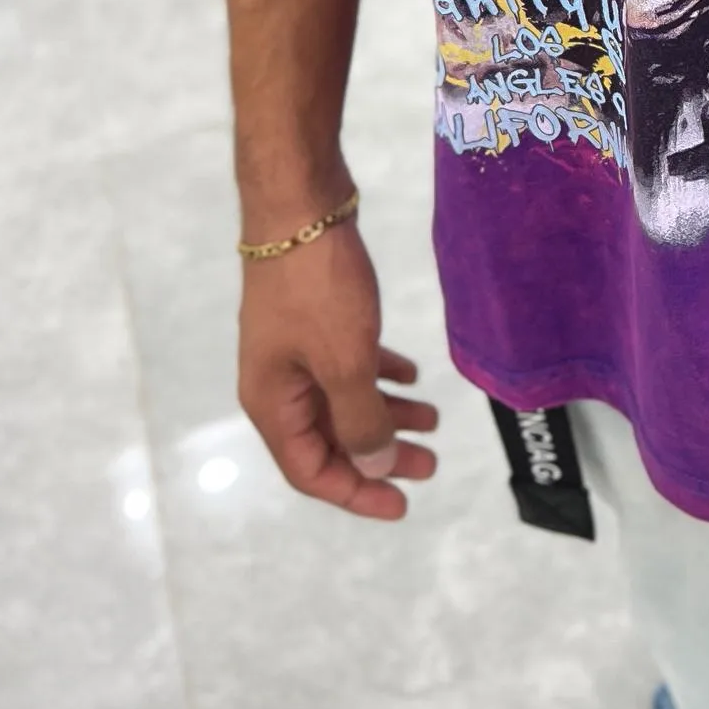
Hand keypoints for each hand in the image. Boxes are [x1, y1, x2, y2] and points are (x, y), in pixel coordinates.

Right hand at [238, 218, 439, 520]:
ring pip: (343, 399)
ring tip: (434, 420)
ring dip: (387, 413)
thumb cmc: (318, 289)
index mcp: (273, 404)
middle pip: (331, 439)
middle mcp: (278, 384)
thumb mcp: (344, 361)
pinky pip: (348, 363)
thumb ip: (358, 419)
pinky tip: (413, 374)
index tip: (403, 503)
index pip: (311, 470)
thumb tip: (372, 466)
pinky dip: (380, 374)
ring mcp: (295, 350)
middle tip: (432, 465)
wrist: (299, 205)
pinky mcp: (314, 319)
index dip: (356, 492)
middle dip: (380, 455)